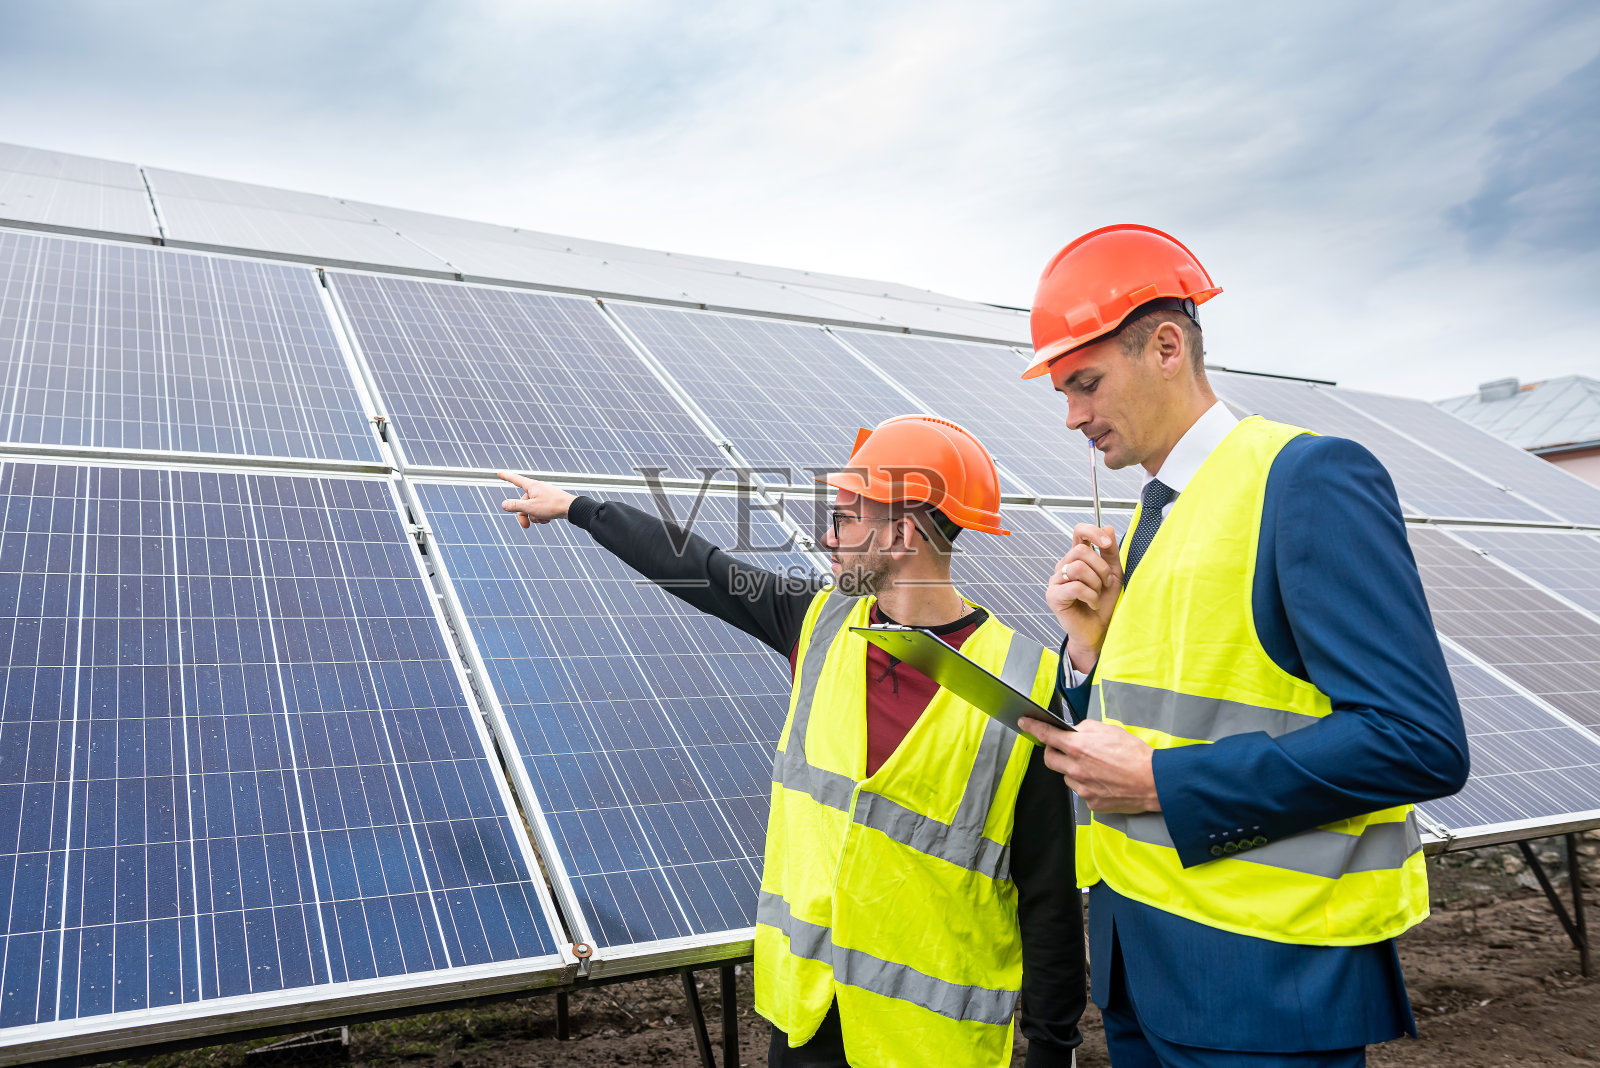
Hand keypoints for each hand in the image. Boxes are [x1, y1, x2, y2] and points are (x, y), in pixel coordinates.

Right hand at [498, 471, 576, 527]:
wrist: (573, 508)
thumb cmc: (552, 506)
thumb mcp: (530, 507)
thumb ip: (515, 506)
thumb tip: (503, 504)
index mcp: (531, 486)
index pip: (515, 479)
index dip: (506, 477)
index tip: (498, 473)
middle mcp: (537, 488)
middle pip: (523, 502)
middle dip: (523, 515)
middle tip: (525, 527)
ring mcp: (544, 495)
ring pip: (532, 508)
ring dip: (535, 517)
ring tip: (543, 519)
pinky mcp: (550, 501)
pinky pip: (540, 510)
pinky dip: (542, 516)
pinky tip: (548, 520)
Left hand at [1018, 717, 1158, 813]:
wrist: (1153, 781)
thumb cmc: (1134, 754)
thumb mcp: (1108, 730)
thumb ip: (1086, 729)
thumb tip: (1074, 731)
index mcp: (1078, 747)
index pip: (1046, 735)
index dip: (1032, 727)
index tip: (1024, 723)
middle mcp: (1075, 768)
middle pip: (1049, 759)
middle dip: (1053, 752)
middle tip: (1065, 749)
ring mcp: (1082, 788)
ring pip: (1066, 776)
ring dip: (1073, 770)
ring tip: (1096, 767)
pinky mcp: (1090, 803)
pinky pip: (1081, 791)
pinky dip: (1088, 785)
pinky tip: (1104, 781)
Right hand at [1045, 523, 1122, 671]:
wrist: (1099, 630)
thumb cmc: (1105, 603)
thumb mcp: (1113, 574)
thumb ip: (1110, 552)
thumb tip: (1107, 528)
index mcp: (1078, 558)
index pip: (1079, 532)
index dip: (1092, 532)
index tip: (1107, 544)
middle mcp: (1064, 566)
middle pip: (1080, 550)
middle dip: (1100, 568)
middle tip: (1106, 584)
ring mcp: (1056, 580)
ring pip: (1077, 567)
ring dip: (1095, 583)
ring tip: (1097, 595)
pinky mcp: (1053, 596)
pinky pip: (1075, 586)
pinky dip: (1090, 596)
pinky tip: (1092, 604)